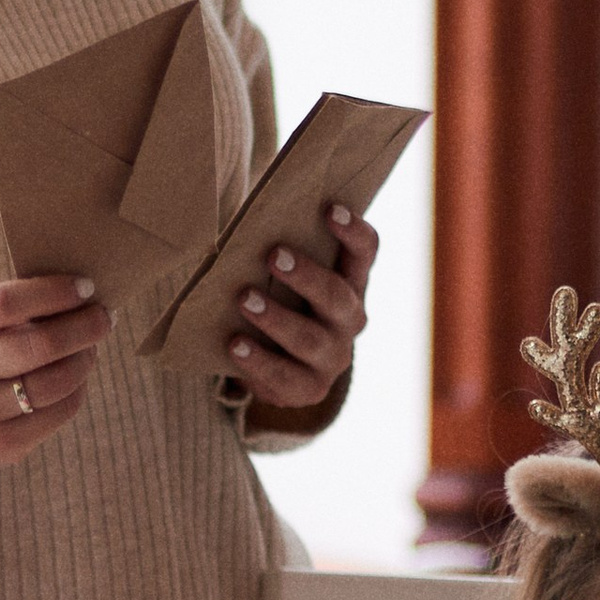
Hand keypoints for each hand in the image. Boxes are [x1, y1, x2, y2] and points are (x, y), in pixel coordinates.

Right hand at [0, 274, 109, 472]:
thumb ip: (17, 303)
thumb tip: (85, 294)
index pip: (3, 303)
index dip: (52, 293)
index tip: (86, 287)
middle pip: (37, 345)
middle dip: (83, 327)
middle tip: (104, 316)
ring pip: (55, 382)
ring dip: (85, 359)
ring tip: (90, 346)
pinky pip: (60, 412)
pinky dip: (78, 389)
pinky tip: (75, 376)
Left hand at [229, 203, 379, 419]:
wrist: (277, 365)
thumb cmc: (279, 301)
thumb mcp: (286, 277)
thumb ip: (281, 252)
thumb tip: (244, 223)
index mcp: (350, 282)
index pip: (364, 252)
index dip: (353, 232)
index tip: (329, 209)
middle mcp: (349, 320)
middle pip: (337, 297)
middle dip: (307, 276)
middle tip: (274, 254)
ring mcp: (333, 358)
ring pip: (310, 339)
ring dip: (276, 318)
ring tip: (244, 298)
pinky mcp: (309, 390)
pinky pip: (284, 376)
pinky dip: (258, 360)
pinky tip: (235, 344)